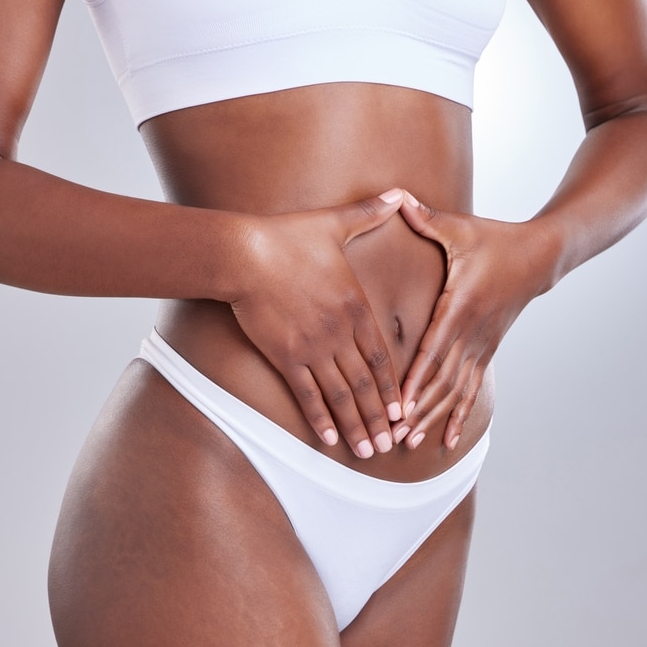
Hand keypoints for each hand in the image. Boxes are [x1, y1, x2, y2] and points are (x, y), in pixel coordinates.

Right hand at [230, 189, 405, 457]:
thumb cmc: (286, 237)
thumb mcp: (334, 224)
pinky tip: (328, 439)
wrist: (244, 253)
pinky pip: (306, 394)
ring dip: (355, 426)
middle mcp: (339, 333)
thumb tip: (397, 194)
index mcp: (355, 307)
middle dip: (378, 418)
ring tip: (366, 453)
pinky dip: (319, 418)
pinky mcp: (285, 355)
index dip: (393, 388)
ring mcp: (313, 347)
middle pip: (365, 385)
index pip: (381, 357)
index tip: (401, 411)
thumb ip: (369, 215)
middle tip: (390, 445)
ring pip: (341, 396)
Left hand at [393, 193, 551, 448]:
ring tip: (411, 443)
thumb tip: (394, 196)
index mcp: (460, 305)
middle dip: (418, 409)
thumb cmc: (494, 239)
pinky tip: (444, 441)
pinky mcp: (487, 352)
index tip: (398, 401)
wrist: (541, 256)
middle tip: (394, 435)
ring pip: (456, 391)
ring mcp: (482, 346)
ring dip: (433, 418)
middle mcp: (472, 333)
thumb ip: (425, 218)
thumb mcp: (460, 228)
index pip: (434, 348)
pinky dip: (458, 416)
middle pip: (442, 380)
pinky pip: (472, 391)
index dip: (416, 377)